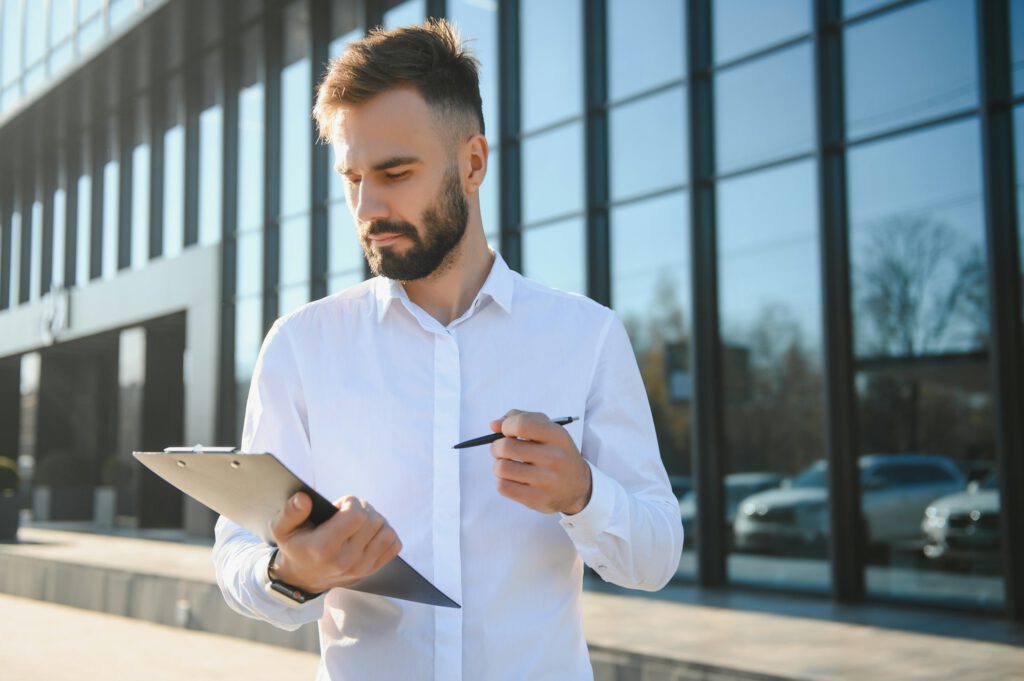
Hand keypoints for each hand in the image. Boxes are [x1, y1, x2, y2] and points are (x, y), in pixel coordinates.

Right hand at [268, 493, 401, 593]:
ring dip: (376, 520)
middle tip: (348, 511)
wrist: (302, 579)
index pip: (355, 516)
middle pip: (373, 521)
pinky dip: (386, 534)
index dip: (351, 502)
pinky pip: (393, 545)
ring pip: (386, 531)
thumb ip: (290, 512)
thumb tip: (304, 499)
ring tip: (359, 521)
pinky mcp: (371, 570)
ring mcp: (361, 568)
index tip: (341, 505)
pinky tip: (369, 532)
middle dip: (363, 508)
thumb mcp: (282, 529)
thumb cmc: (295, 547)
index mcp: (324, 548)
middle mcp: (346, 561)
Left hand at [489, 410, 591, 514]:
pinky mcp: (537, 499)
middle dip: (496, 447)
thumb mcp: (548, 429)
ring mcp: (546, 481)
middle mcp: (554, 457)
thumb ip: (521, 418)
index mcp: (557, 436)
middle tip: (501, 450)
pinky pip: (503, 487)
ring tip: (508, 465)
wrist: (579, 487)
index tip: (507, 432)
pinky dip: (502, 481)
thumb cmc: (556, 453)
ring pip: (501, 468)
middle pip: (505, 447)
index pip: (521, 424)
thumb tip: (493, 425)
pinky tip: (513, 479)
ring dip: (499, 465)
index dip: (506, 426)